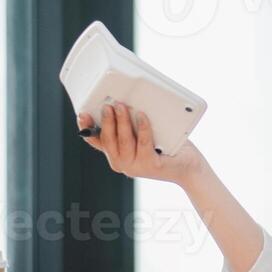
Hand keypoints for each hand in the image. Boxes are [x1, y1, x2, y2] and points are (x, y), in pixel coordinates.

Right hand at [78, 102, 203, 186]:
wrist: (188, 167)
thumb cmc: (166, 148)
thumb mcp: (141, 137)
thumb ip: (130, 127)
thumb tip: (121, 104)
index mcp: (117, 156)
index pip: (97, 141)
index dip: (88, 128)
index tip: (82, 114)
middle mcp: (122, 164)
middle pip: (108, 140)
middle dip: (106, 121)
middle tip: (107, 105)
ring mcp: (136, 166)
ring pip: (123, 141)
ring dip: (121, 121)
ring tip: (121, 106)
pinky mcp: (151, 165)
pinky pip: (144, 142)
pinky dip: (142, 127)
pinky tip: (142, 115)